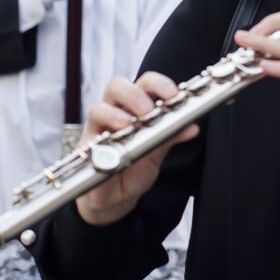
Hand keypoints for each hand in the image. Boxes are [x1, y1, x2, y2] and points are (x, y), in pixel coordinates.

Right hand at [75, 72, 198, 226]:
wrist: (117, 196)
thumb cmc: (135, 167)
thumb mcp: (158, 152)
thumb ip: (172, 136)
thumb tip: (192, 127)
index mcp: (136, 106)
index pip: (145, 83)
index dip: (159, 84)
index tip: (174, 95)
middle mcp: (116, 111)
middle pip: (117, 86)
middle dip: (134, 94)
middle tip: (148, 111)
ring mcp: (99, 128)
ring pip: (98, 107)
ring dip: (115, 115)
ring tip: (129, 126)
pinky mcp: (87, 147)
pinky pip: (89, 138)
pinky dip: (102, 141)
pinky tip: (114, 147)